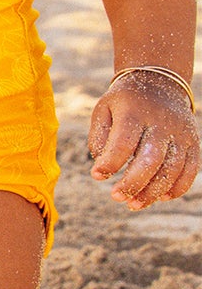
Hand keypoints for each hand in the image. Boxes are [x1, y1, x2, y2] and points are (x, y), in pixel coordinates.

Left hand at [90, 75, 198, 209]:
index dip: (110, 163)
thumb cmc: (125, 103)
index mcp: (134, 113)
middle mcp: (162, 123)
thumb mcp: (104, 110)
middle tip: (116, 197)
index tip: (96, 175)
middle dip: (133, 183)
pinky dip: (177, 187)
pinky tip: (160, 198)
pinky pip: (190, 169)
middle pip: (151, 159)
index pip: (123, 143)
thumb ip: (99, 137)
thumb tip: (102, 167)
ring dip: (153, 192)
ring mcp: (181, 134)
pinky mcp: (193, 143)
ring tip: (133, 204)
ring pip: (172, 169)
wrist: (160, 83)